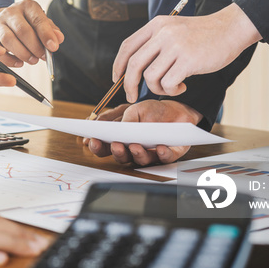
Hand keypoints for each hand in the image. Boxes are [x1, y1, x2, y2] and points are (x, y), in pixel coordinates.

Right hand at [0, 0, 63, 66]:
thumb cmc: (25, 23)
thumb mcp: (39, 22)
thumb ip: (50, 30)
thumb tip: (58, 39)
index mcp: (27, 6)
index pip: (38, 19)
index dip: (46, 34)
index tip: (53, 47)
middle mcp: (11, 12)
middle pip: (23, 30)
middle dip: (35, 47)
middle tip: (42, 57)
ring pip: (9, 40)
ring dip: (23, 53)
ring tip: (33, 60)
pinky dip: (10, 60)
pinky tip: (19, 63)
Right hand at [83, 100, 201, 165]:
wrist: (176, 110)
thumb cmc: (151, 110)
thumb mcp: (133, 108)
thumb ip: (121, 117)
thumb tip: (107, 125)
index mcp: (121, 138)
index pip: (105, 146)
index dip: (97, 146)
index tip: (92, 141)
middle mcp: (133, 148)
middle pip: (120, 157)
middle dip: (116, 152)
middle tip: (115, 145)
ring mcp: (150, 153)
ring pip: (140, 160)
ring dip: (136, 154)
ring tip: (135, 145)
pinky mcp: (168, 154)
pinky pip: (164, 158)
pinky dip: (161, 154)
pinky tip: (159, 147)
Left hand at [113, 3, 261, 99]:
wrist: (231, 29)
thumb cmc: (203, 35)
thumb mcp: (174, 29)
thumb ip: (156, 43)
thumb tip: (134, 70)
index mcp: (156, 24)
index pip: (127, 46)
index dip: (118, 64)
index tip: (116, 78)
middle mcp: (163, 33)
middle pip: (134, 64)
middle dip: (128, 85)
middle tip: (131, 96)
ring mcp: (175, 46)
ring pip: (150, 76)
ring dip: (157, 88)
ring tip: (171, 86)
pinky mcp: (188, 60)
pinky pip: (168, 83)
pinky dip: (171, 90)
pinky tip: (182, 86)